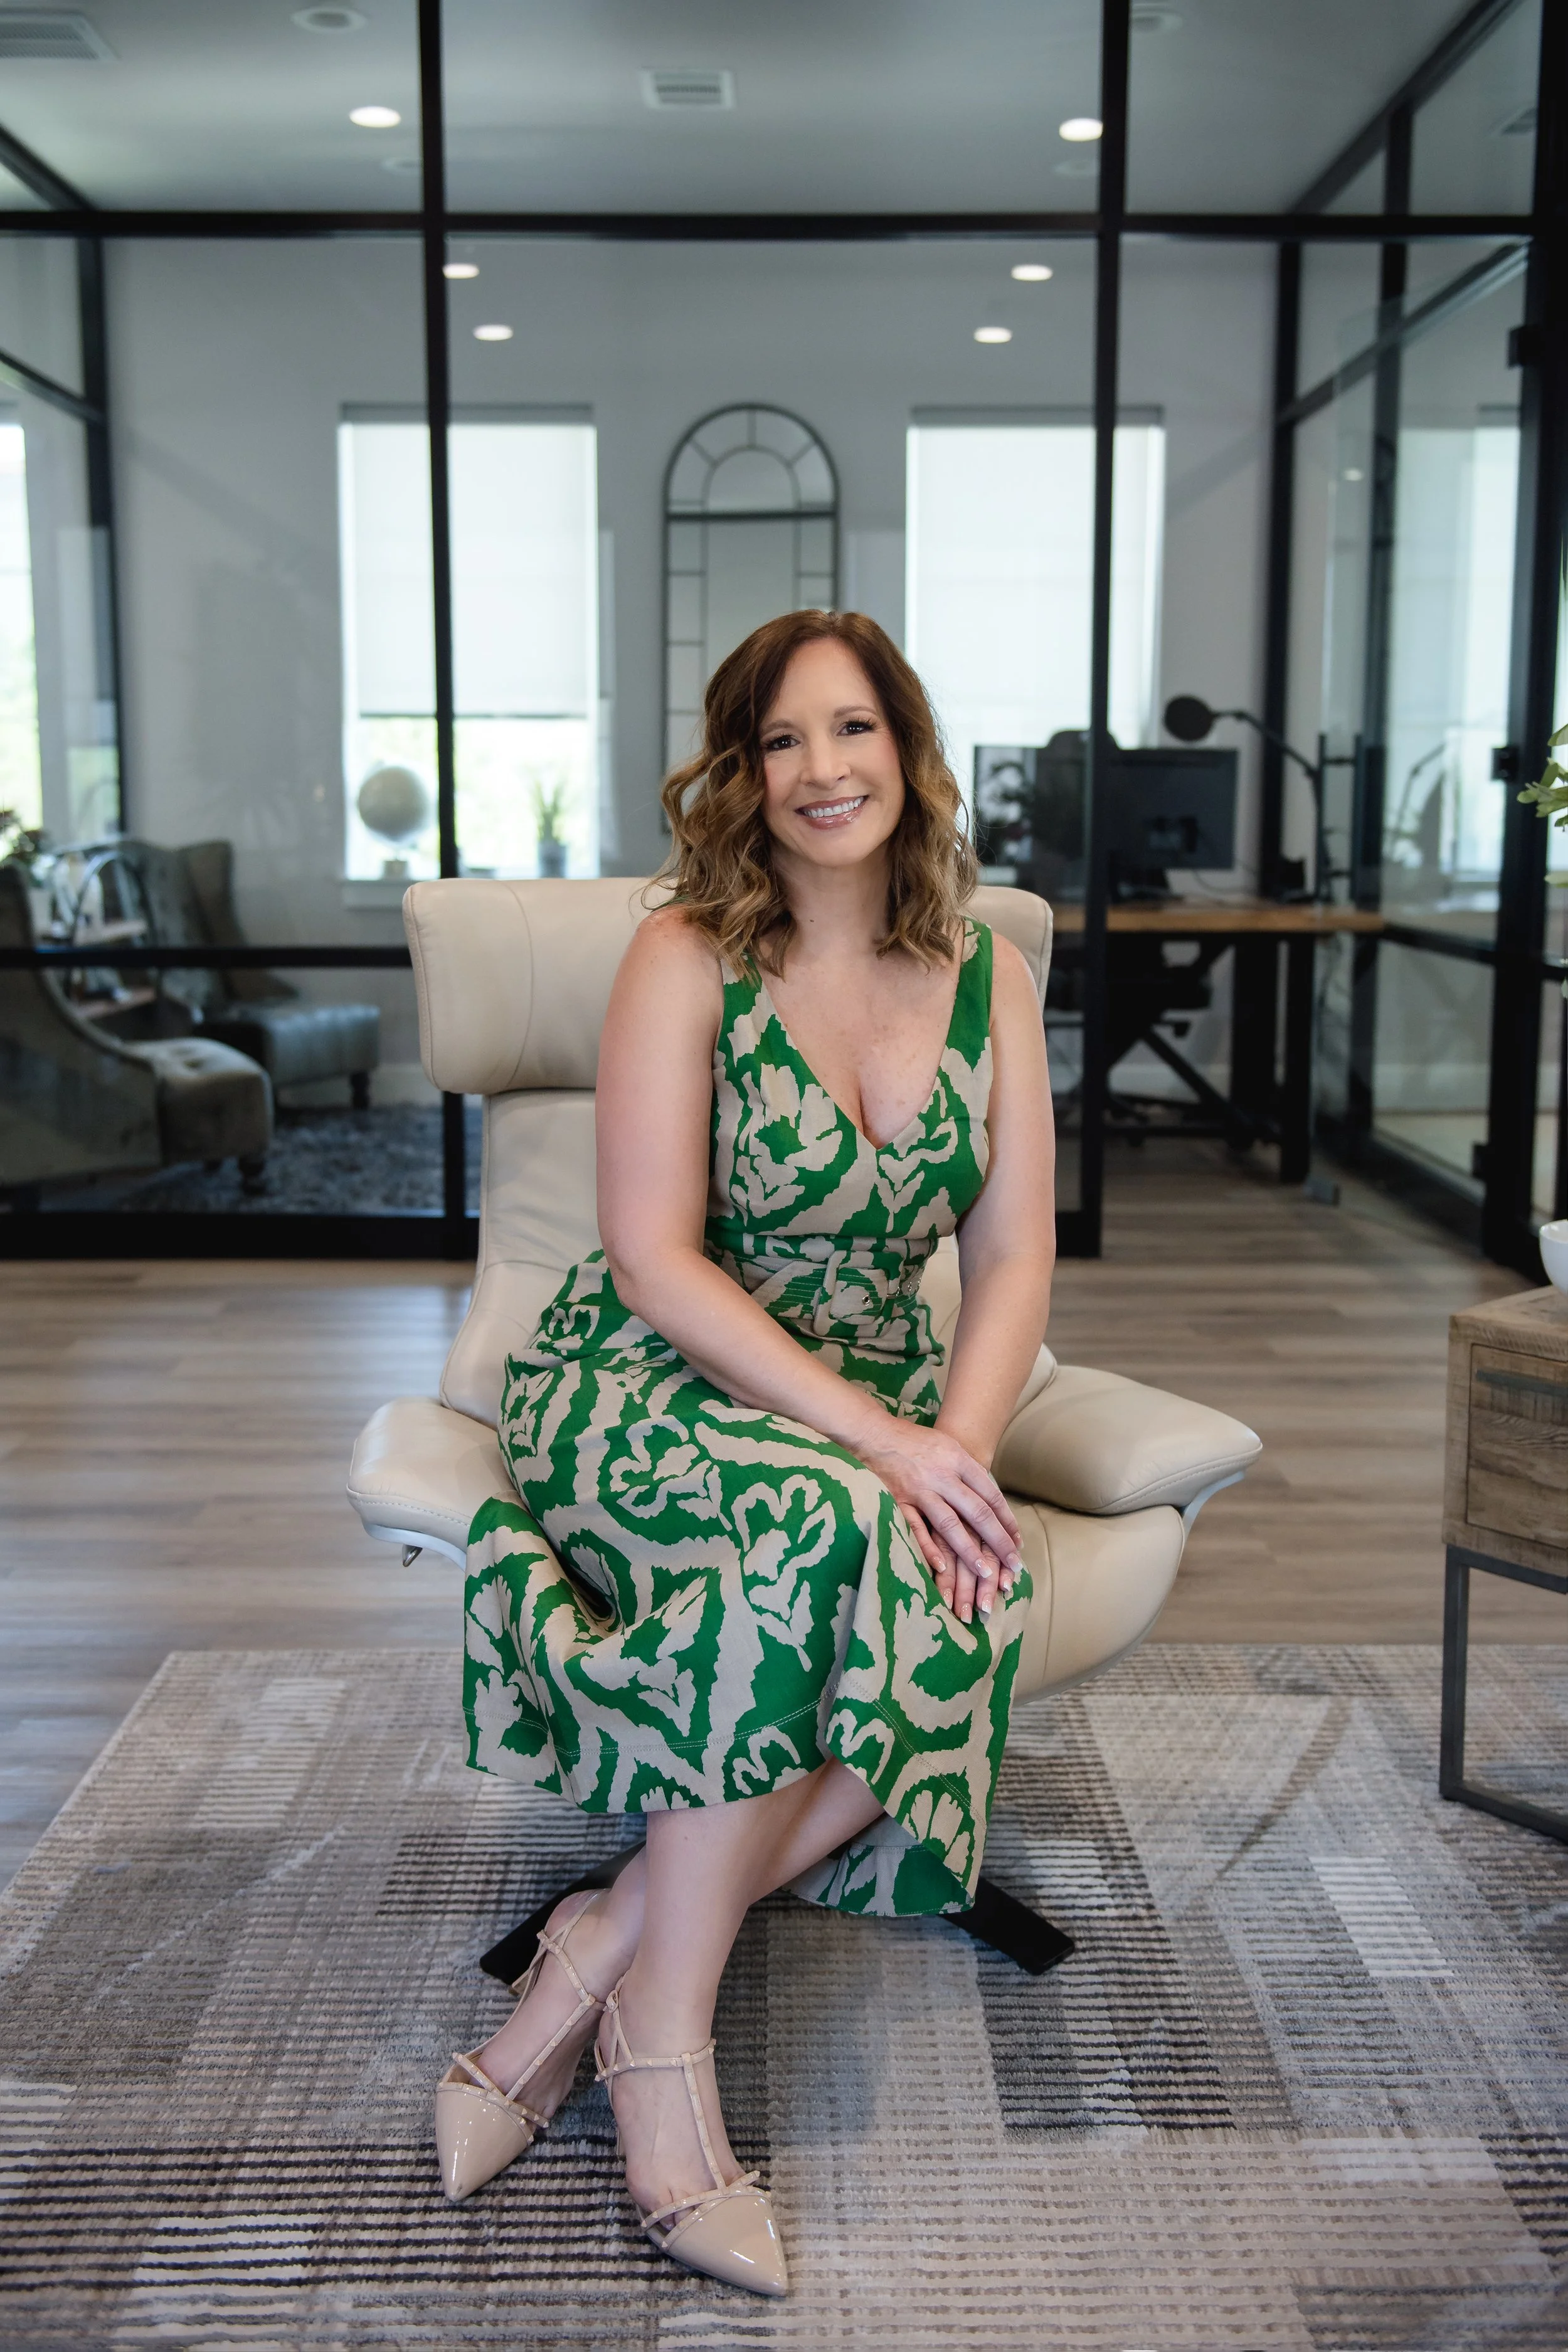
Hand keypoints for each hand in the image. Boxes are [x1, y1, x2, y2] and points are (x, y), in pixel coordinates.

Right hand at [855, 1418, 1021, 1625]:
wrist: (873, 1432)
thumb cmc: (914, 1440)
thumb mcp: (947, 1445)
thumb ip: (967, 1470)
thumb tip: (989, 1497)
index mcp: (957, 1459)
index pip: (990, 1494)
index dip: (1007, 1520)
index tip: (1018, 1541)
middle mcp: (942, 1475)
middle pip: (977, 1512)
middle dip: (998, 1540)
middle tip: (1014, 1563)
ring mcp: (919, 1490)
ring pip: (950, 1524)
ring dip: (969, 1550)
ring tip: (985, 1572)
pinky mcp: (896, 1501)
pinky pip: (915, 1528)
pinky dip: (928, 1548)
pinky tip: (943, 1567)